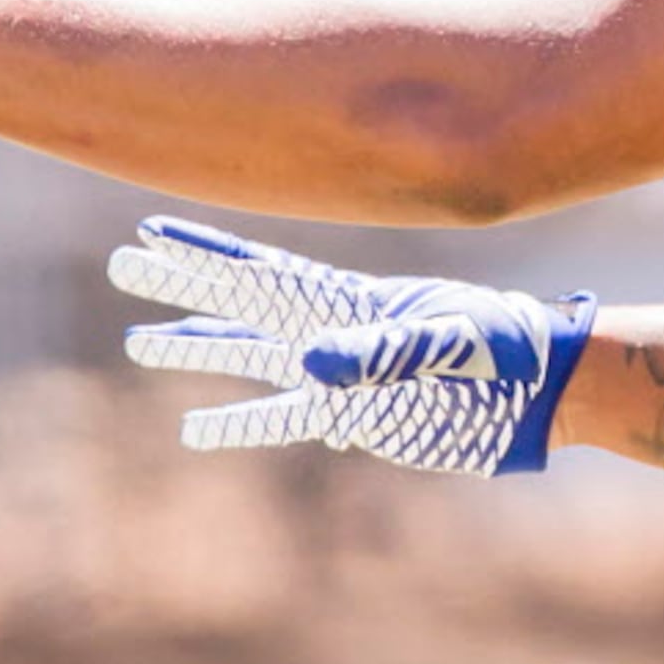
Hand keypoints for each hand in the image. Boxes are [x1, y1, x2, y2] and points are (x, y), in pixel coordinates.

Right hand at [107, 216, 594, 477]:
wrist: (541, 390)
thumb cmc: (499, 350)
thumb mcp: (442, 345)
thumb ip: (375, 353)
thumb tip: (308, 364)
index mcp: (347, 299)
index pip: (260, 272)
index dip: (204, 253)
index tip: (150, 230)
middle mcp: (333, 327)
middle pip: (238, 303)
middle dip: (180, 286)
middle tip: (121, 267)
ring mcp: (340, 370)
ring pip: (249, 357)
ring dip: (197, 349)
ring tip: (139, 344)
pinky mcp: (355, 413)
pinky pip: (283, 418)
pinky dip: (241, 424)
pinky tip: (197, 432)